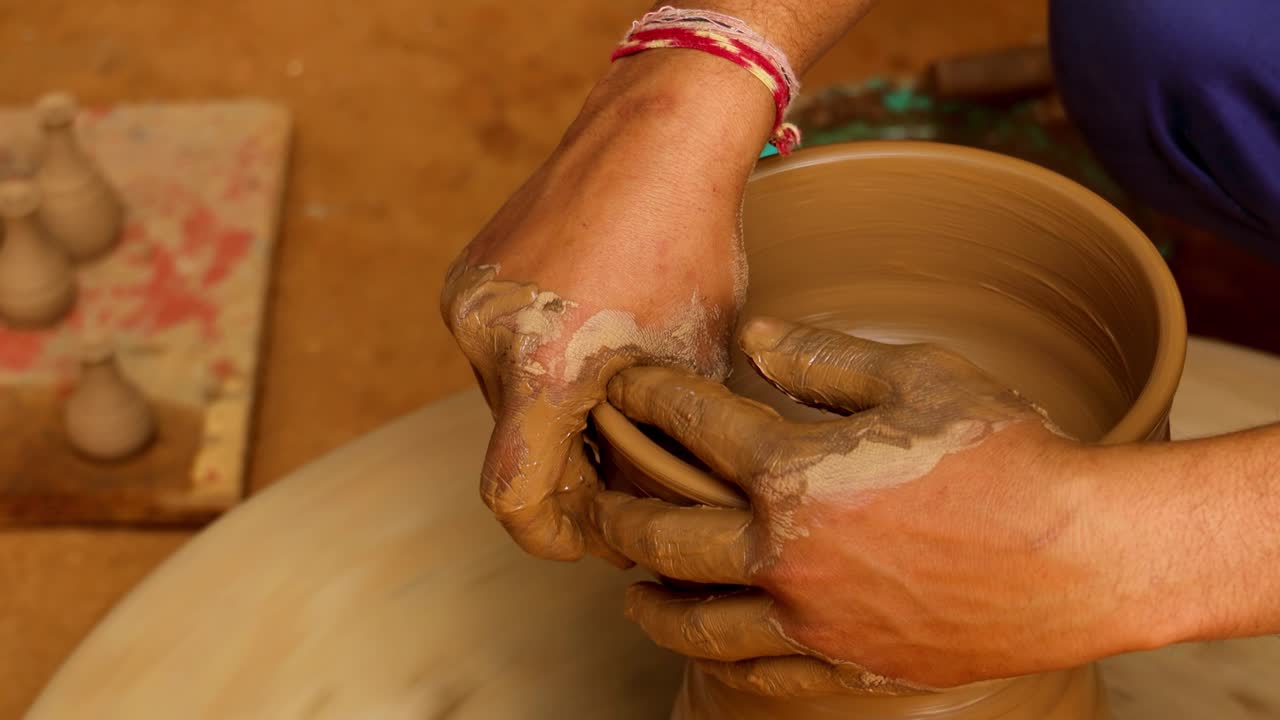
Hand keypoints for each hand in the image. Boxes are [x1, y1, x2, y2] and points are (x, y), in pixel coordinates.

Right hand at [442, 52, 773, 561]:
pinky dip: (538, 368)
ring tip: (615, 398)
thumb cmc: (690, 240)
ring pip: (506, 400)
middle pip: (516, 446)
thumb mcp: (692, 360)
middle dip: (569, 469)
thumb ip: (658, 444)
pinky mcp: (466, 276)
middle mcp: (486, 334)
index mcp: (542, 363)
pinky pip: (497, 351)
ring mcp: (468, 300)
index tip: (589, 538)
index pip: (514, 498)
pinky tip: (590, 347)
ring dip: (554, 415)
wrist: (654, 135)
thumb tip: (640, 510)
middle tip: (625, 473)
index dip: (552, 535)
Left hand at [594, 317, 1117, 692]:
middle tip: (595, 496)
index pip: (694, 424)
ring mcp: (814, 617)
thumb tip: (753, 338)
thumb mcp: (917, 377)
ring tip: (630, 590)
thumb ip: (822, 359)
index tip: (621, 385)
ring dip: (652, 599)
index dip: (648, 396)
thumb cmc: (1008, 455)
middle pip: (668, 532)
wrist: (1085, 557)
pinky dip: (721, 654)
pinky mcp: (848, 659)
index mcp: (796, 472)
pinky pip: (763, 667)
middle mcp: (787, 552)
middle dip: (619, 508)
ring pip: (699, 618)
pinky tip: (709, 641)